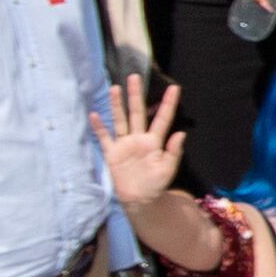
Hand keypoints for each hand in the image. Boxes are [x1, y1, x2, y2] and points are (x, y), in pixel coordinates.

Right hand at [94, 77, 187, 210]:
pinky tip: (94, 114)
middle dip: (136, 95)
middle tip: (135, 77)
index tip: (174, 87)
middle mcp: (138, 139)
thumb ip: (173, 151)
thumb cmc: (156, 184)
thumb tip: (181, 133)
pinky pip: (104, 138)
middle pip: (137, 113)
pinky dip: (99, 127)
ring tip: (115, 88)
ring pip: (120, 120)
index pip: (162, 119)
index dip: (168, 104)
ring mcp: (124, 144)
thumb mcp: (168, 169)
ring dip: (117, 105)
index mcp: (154, 141)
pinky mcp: (112, 153)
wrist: (140, 200)